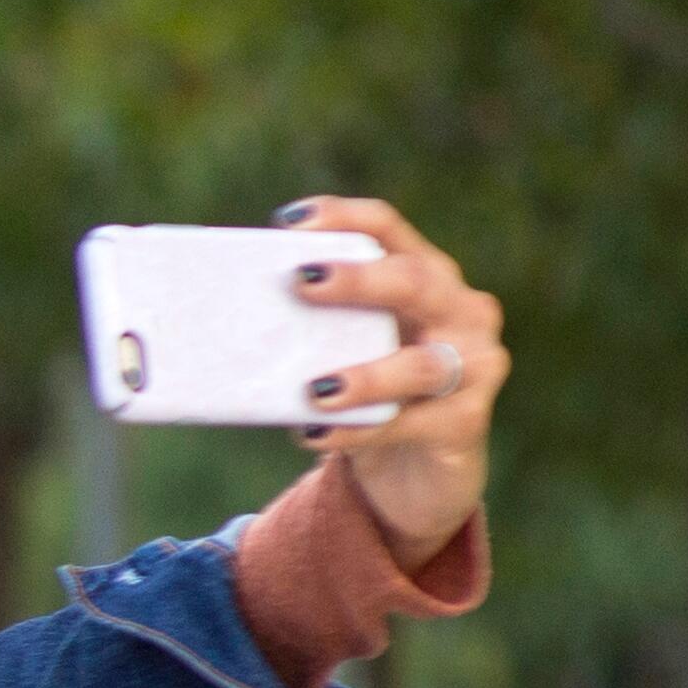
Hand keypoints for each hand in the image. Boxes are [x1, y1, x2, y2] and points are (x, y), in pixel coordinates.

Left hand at [279, 196, 502, 568]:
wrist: (414, 470)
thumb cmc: (367, 394)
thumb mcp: (340, 351)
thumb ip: (305, 330)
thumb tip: (214, 324)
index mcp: (424, 276)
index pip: (387, 229)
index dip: (343, 217)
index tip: (289, 222)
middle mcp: (459, 310)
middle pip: (413, 281)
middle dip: (358, 280)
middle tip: (302, 283)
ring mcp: (473, 365)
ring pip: (421, 365)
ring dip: (366, 376)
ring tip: (315, 390)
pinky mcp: (465, 423)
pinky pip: (409, 424)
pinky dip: (359, 430)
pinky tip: (316, 434)